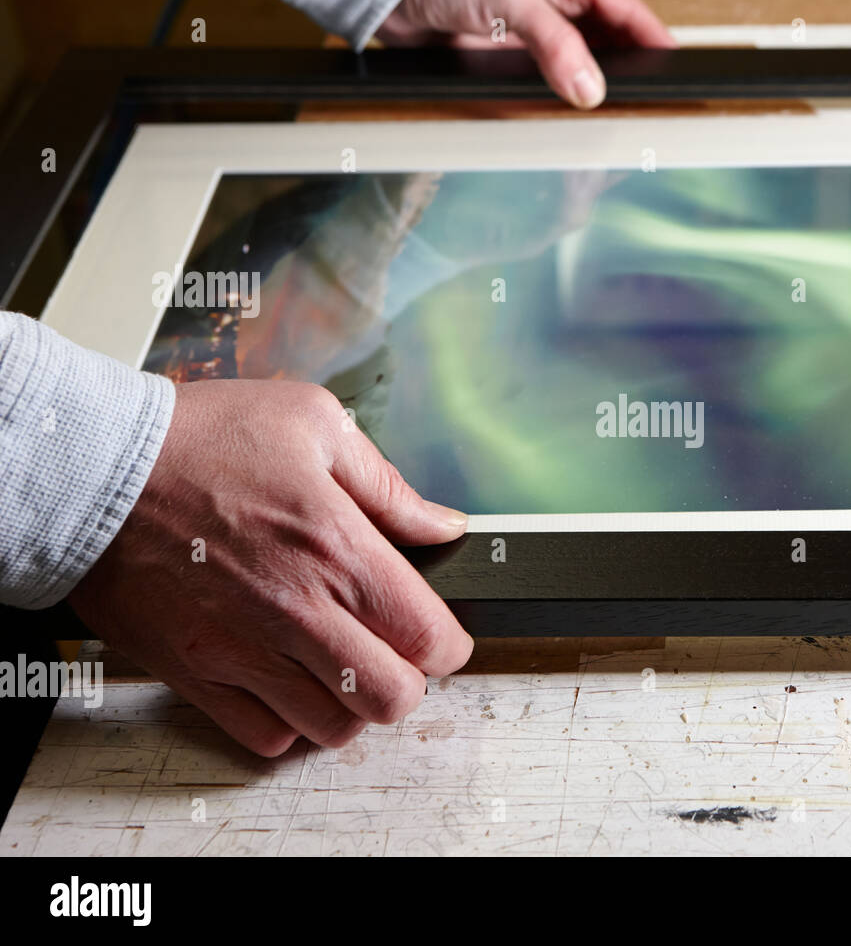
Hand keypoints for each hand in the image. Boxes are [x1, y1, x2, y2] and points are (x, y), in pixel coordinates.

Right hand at [68, 378, 472, 755]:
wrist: (92, 470)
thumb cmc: (200, 440)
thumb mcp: (314, 424)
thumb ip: (389, 488)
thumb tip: (443, 526)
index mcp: (337, 549)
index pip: (429, 638)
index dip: (448, 645)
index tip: (437, 633)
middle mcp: (296, 611)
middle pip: (392, 698)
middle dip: (406, 679)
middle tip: (390, 650)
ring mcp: (243, 651)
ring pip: (333, 728)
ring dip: (350, 704)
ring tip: (338, 663)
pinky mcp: (196, 673)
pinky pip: (264, 736)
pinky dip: (288, 720)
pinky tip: (286, 678)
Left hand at [376, 0, 675, 107]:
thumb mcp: (512, 3)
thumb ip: (555, 45)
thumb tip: (590, 90)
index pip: (631, 14)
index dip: (655, 45)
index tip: (677, 75)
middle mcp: (562, 4)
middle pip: (613, 43)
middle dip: (628, 73)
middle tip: (643, 107)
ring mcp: (540, 31)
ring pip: (585, 65)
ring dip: (595, 90)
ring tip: (611, 117)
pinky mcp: (516, 56)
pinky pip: (551, 81)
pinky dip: (562, 99)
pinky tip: (567, 115)